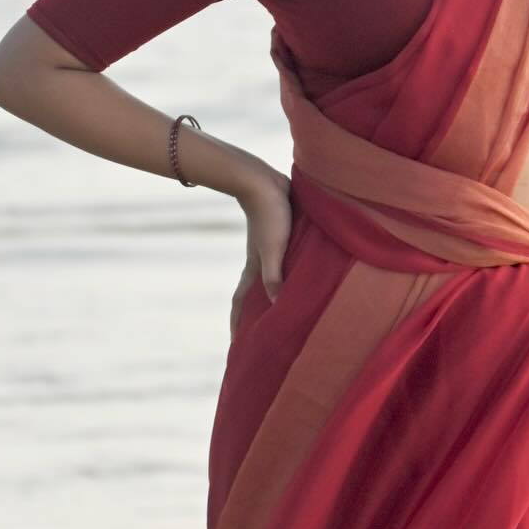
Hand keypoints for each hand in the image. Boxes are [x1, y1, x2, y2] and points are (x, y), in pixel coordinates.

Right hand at [229, 172, 291, 342]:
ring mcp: (268, 251)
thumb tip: (274, 305)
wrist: (262, 182)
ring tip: (273, 314)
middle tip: (254, 337)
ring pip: (266, 282)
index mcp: (254, 269)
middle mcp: (259, 263)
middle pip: (252, 296)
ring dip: (266, 298)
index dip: (238, 324)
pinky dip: (281, 279)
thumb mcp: (274, 248)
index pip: (242, 303)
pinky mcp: (279, 238)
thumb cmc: (271, 215)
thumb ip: (274, 275)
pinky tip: (293, 280)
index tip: (235, 346)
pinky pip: (279, 267)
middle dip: (250, 317)